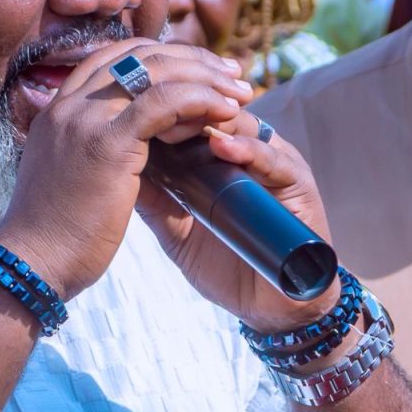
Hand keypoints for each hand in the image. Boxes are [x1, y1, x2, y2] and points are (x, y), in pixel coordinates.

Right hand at [0, 38, 254, 299]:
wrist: (34, 263)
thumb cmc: (56, 234)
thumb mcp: (71, 176)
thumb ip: (92, 151)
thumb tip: (130, 149)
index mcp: (58, 109)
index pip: (113, 57)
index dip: (160, 56)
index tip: (197, 68)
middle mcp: (69, 105)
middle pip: (138, 54)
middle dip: (191, 58)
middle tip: (231, 73)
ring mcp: (85, 119)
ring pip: (154, 71)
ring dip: (204, 76)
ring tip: (240, 91)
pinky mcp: (108, 143)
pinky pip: (163, 103)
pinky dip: (200, 100)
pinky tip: (225, 111)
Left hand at [134, 113, 338, 335]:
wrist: (268, 304)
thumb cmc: (225, 262)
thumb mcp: (177, 229)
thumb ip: (154, 198)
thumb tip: (114, 169)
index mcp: (220, 156)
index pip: (190, 116)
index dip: (159, 109)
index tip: (125, 110)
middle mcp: (248, 150)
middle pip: (213, 110)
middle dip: (178, 107)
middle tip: (144, 108)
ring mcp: (275, 162)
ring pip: (243, 125)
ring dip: (207, 122)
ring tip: (173, 126)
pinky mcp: (297, 182)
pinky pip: (273, 159)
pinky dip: (248, 150)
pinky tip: (222, 148)